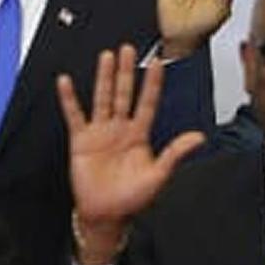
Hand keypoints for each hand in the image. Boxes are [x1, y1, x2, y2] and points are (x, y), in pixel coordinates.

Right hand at [58, 45, 204, 264]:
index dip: (153, 83)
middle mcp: (120, 129)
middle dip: (127, 71)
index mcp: (139, 135)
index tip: (158, 63)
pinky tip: (65, 82)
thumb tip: (199, 138)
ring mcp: (100, 132)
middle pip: (124, 93)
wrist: (105, 215)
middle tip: (128, 49)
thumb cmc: (131, 198)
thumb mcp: (158, 176)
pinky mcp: (81, 140)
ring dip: (104, 77)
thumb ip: (175, 154)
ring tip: (106, 57)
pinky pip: (74, 115)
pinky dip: (69, 99)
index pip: (148, 102)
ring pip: (103, 98)